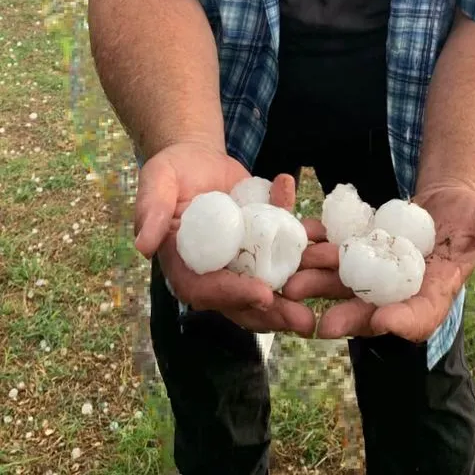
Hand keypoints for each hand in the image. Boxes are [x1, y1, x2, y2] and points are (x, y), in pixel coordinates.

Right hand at [134, 141, 316, 335]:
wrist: (197, 158)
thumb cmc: (171, 172)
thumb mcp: (156, 182)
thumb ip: (152, 211)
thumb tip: (143, 244)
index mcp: (185, 265)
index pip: (206, 290)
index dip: (234, 295)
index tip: (263, 294)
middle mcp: (216, 270)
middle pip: (244, 299)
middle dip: (275, 312)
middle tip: (305, 320)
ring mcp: (242, 258)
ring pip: (272, 280)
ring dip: (300, 284)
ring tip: (327, 283)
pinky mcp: (262, 239)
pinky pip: (286, 245)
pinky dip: (306, 240)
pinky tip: (323, 233)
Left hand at [283, 185, 474, 340]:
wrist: (448, 202)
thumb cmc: (472, 215)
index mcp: (437, 289)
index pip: (422, 314)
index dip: (404, 322)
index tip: (383, 323)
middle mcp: (403, 289)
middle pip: (374, 308)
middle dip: (348, 316)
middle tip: (321, 324)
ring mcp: (377, 271)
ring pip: (345, 283)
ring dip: (320, 284)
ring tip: (293, 284)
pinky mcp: (359, 251)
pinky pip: (334, 253)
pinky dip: (317, 248)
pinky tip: (298, 240)